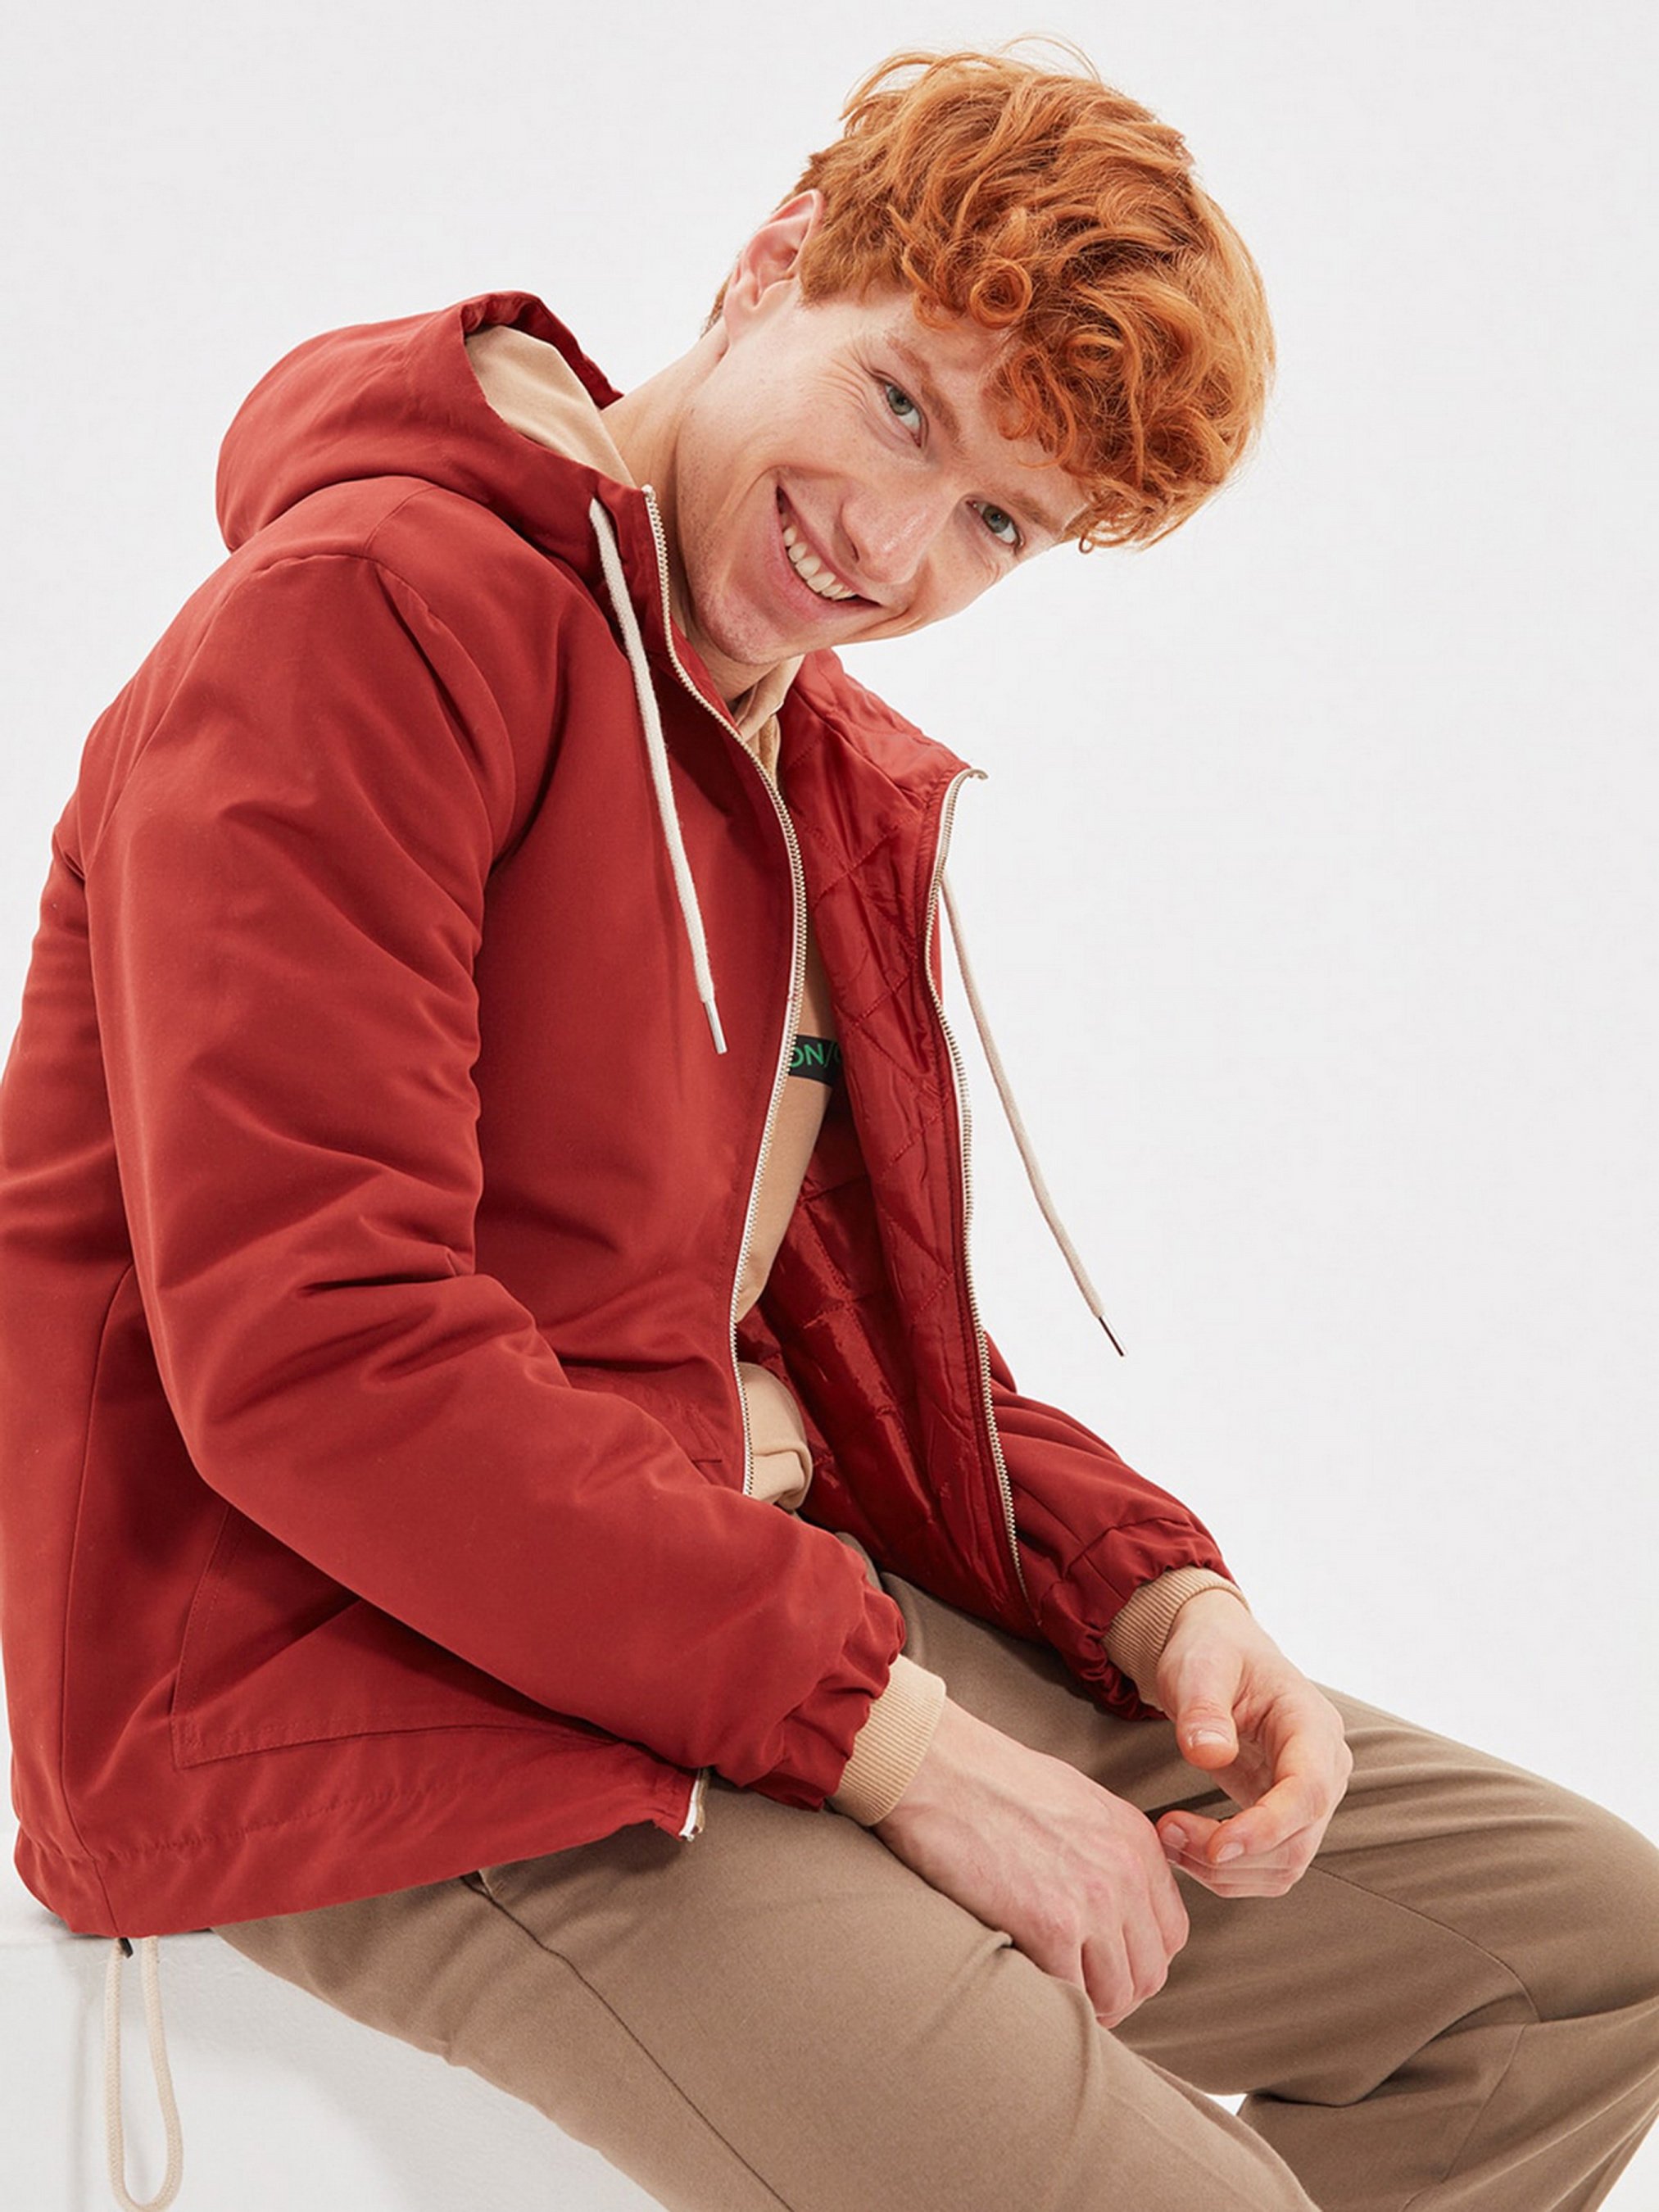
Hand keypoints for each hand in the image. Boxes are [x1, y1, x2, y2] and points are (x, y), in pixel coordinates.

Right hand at [873, 1696, 1188, 2028]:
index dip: (1138, 1960)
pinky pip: (1071, 1995)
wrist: (936, 1766)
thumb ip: (1102, 1851)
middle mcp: (1124, 1870)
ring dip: (1086, 2005)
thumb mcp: (1071, 1801)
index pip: (1170, 1932)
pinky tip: (1026, 1979)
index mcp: (1133, 1838)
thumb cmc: (986, 1779)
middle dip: (1116, 1992)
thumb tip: (1104, 1906)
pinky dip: (1050, 2001)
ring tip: (1050, 1992)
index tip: (1107, 1967)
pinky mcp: (1051, 1926)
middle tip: (1076, 1992)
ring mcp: (1092, 1901)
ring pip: (1118, 1994)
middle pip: (1150, 1971)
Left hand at [1151, 1590, 1352, 1898]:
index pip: (1309, 1792)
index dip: (1267, 1828)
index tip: (1214, 1847)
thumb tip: (1208, 1754)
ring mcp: (1308, 1799)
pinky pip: (1265, 1866)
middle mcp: (1325, 1768)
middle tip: (1165, 1834)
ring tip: (1165, 1839)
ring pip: (1283, 1865)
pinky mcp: (1285, 1818)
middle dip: (1232, 1854)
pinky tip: (1182, 1847)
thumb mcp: (1201, 1665)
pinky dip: (1225, 1872)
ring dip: (1225, 1871)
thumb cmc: (1213, 1651)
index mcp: (1313, 1725)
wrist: (1218, 1655)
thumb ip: (1204, 1707)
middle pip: (1298, 1841)